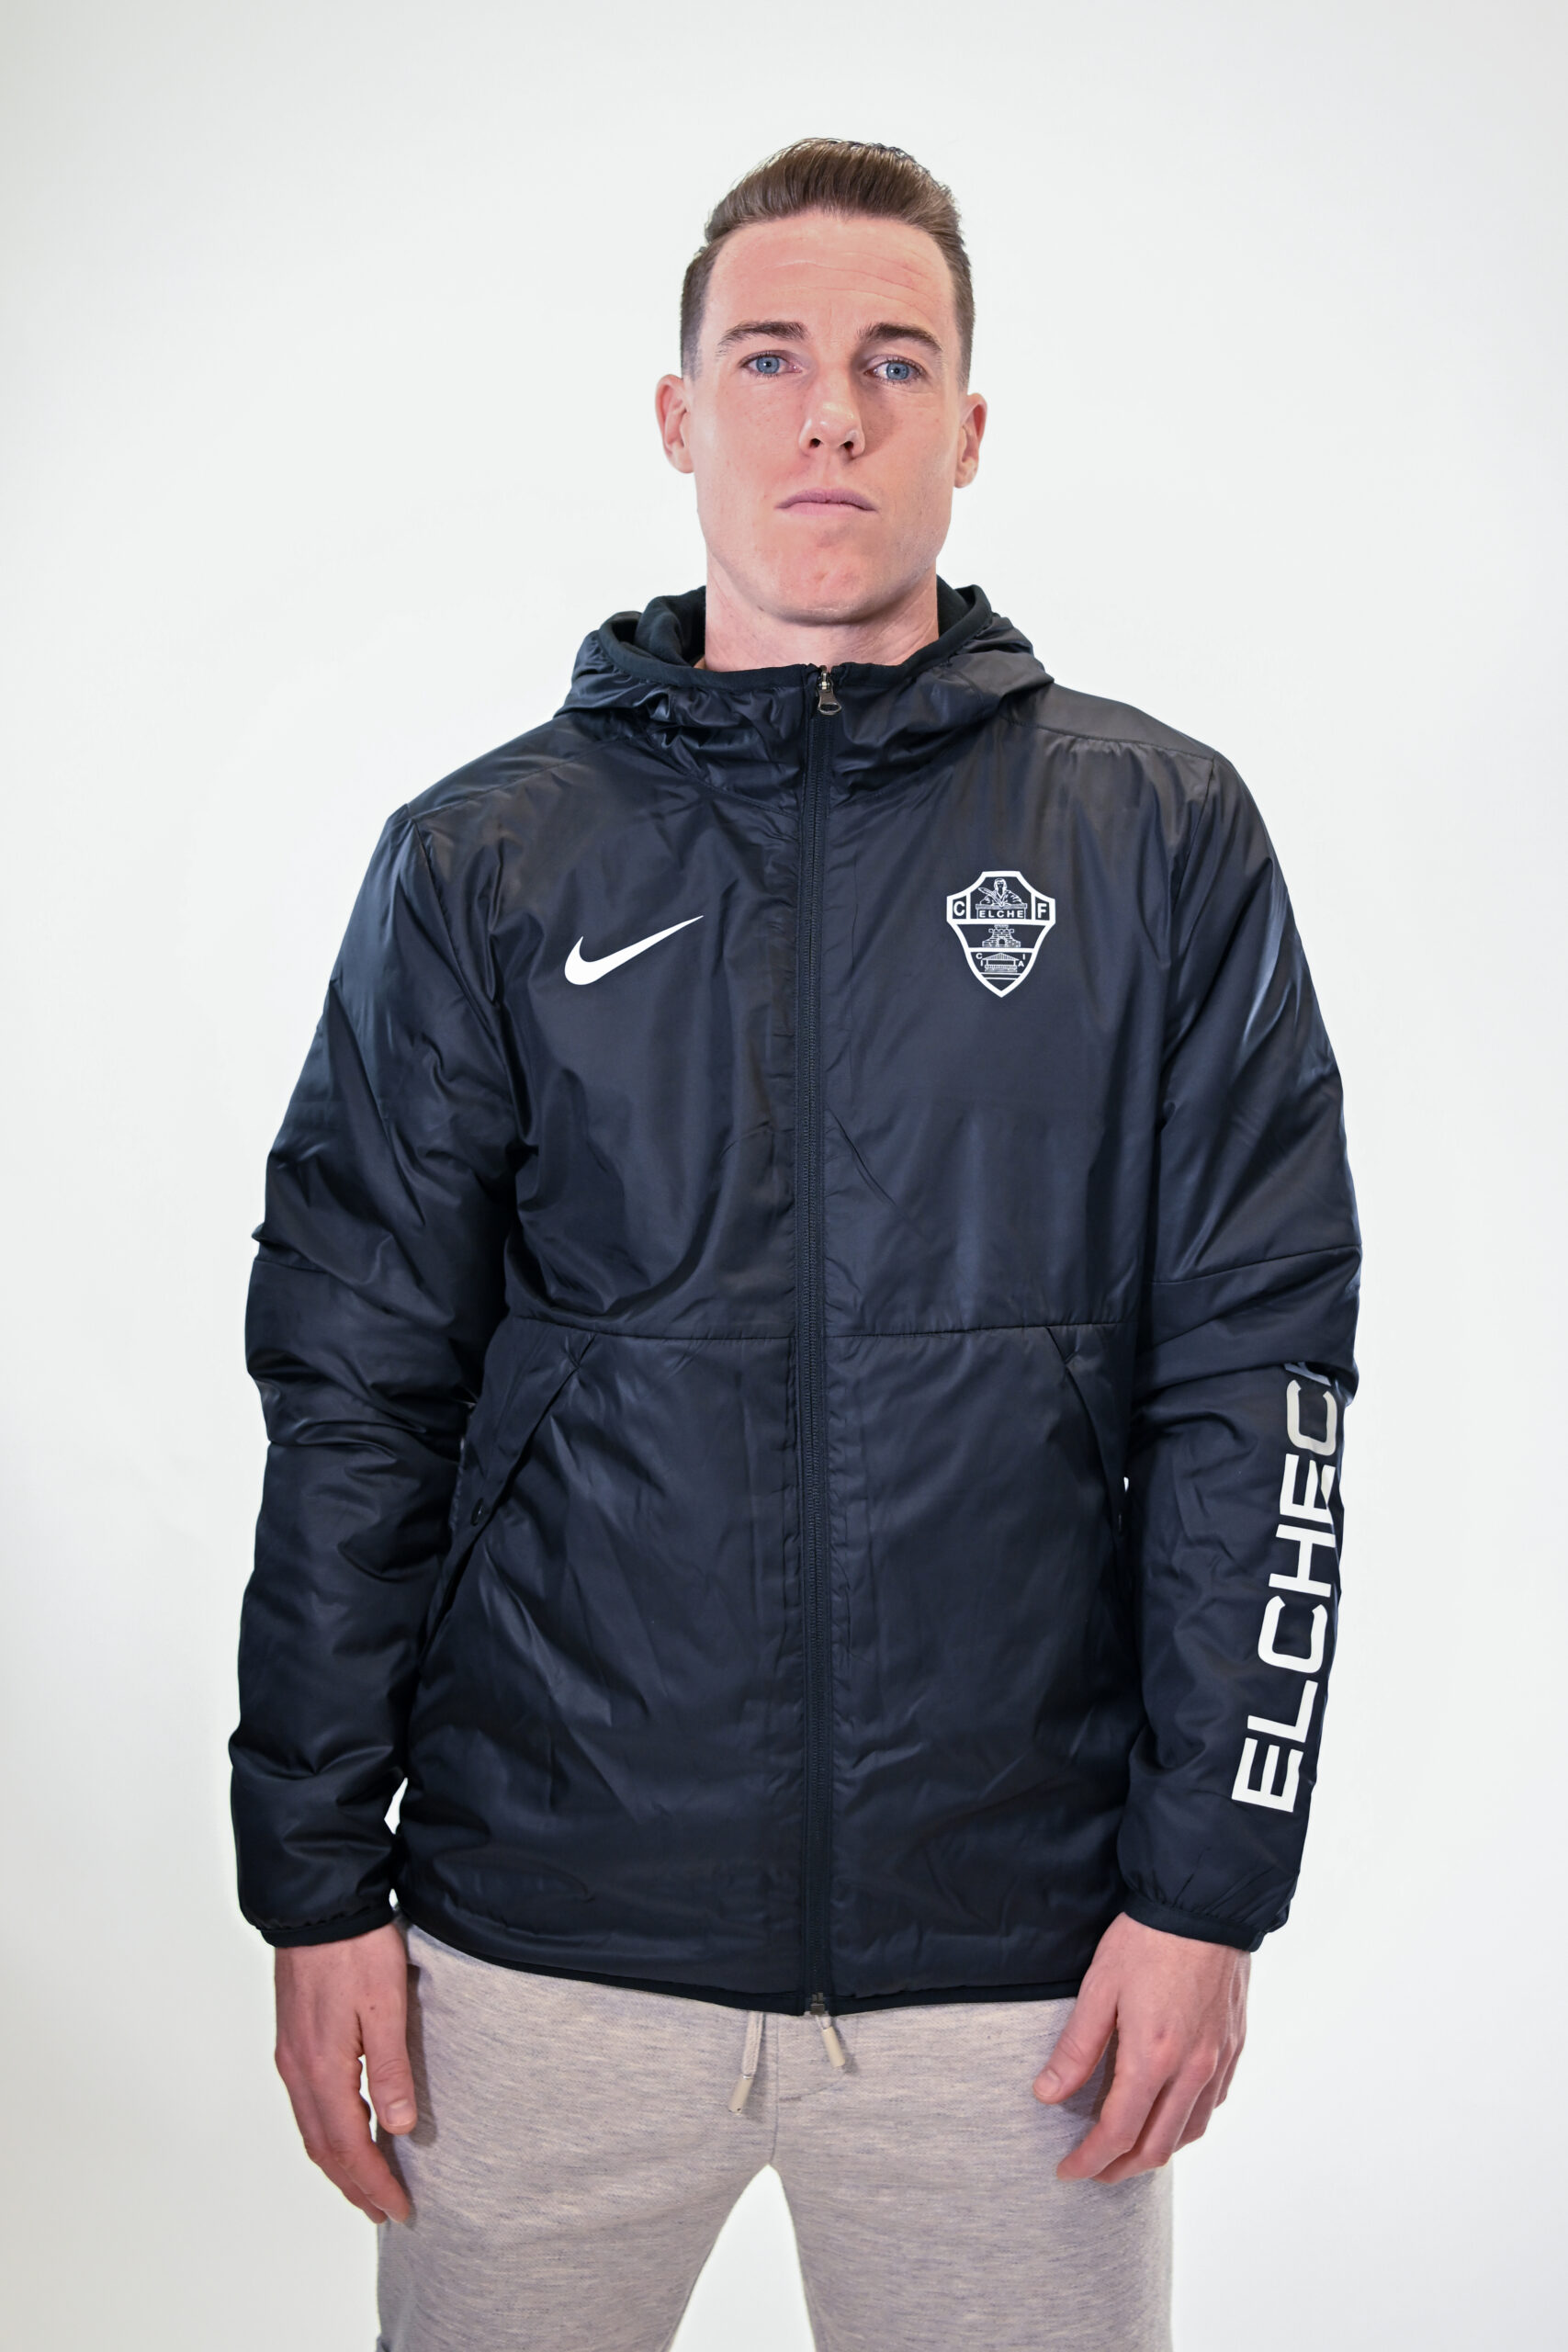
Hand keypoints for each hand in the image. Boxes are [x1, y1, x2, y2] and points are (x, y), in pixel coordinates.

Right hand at [274, 1922, 416, 2222]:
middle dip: (354, 2185)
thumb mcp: (386, 2006)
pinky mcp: (293, 2040)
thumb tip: (396, 2129)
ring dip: (338, 2163)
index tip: (398, 2208)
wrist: (319, 1906)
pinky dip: (326, 2133)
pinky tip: (346, 2130)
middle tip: (383, 2211)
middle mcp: (298, 2069)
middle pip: (323, 2148)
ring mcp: (291, 2055)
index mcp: (322, 2067)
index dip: (373, 2183)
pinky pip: (307, 2105)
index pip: (348, 2146)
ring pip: (311, 2129)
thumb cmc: (356, 1948)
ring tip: (366, 2184)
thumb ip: (390, 2069)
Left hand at [1034, 1912, 1248, 2181]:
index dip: (1090, 2160)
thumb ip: (1076, 2048)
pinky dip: (1186, 2124)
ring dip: (1156, 2152)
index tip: (1068, 2169)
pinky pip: (1212, 2105)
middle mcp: (1192, 2069)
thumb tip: (1047, 2094)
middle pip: (1157, 2147)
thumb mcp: (1099, 1987)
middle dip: (1120, 2169)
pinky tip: (1169, 2114)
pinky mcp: (1232, 2046)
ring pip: (1190, 2133)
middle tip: (1092, 2170)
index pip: (1119, 2133)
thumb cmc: (1148, 1939)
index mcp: (1154, 2057)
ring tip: (1126, 2150)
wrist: (1204, 1904)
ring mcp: (1217, 2060)